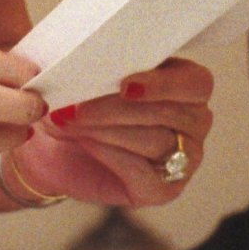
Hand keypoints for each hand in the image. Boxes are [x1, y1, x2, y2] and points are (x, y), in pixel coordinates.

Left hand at [10, 57, 214, 206]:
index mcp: (182, 82)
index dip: (164, 84)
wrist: (53, 147)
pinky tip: (82, 141)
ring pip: (153, 140)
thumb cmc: (76, 99)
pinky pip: (141, 171)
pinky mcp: (164, 188)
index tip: (125, 85)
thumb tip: (73, 61)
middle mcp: (193, 121)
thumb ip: (90, 61)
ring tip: (64, 119)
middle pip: (167, 113)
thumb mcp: (82, 72)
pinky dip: (106, 153)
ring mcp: (184, 158)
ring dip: (103, 129)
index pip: (195, 82)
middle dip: (113, 108)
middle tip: (71, 106)